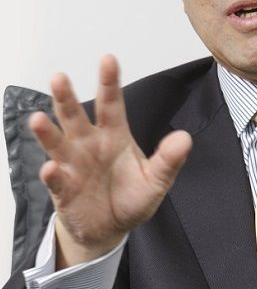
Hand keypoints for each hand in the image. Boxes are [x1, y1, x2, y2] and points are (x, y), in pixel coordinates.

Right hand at [30, 55, 191, 268]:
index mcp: (114, 136)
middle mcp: (89, 144)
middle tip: (60, 78)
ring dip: (48, 131)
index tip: (108, 59)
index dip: (109, 82)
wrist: (110, 229)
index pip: (112, 104)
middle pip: (75, 116)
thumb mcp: (156, 180)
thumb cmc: (131, 198)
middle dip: (66, 98)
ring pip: (58, 143)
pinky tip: (51, 168)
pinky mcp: (63, 189)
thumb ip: (169, 160)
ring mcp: (73, 165)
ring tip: (39, 119)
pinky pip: (56, 179)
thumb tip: (185, 138)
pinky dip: (52, 174)